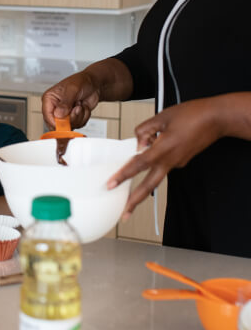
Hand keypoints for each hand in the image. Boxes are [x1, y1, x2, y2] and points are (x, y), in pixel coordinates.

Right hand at [41, 71, 100, 130]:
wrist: (93, 84)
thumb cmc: (81, 81)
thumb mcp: (72, 89)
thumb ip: (65, 102)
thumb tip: (58, 114)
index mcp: (49, 99)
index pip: (47, 116)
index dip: (57, 122)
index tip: (67, 123)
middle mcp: (55, 108)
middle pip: (57, 125)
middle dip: (71, 119)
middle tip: (77, 108)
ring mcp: (65, 114)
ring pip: (70, 125)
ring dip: (79, 116)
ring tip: (80, 104)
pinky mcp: (73, 117)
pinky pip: (78, 125)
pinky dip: (84, 117)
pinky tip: (83, 107)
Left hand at [107, 98, 221, 217]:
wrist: (216, 119)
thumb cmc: (193, 115)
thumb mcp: (161, 116)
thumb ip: (144, 130)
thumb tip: (139, 143)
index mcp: (163, 149)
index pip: (138, 165)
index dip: (123, 175)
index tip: (112, 184)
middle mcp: (170, 160)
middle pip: (149, 185)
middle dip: (135, 200)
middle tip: (124, 214)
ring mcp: (177, 163)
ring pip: (156, 176)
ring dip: (143, 186)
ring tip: (130, 190)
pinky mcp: (182, 160)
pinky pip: (163, 163)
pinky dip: (155, 160)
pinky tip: (157, 145)